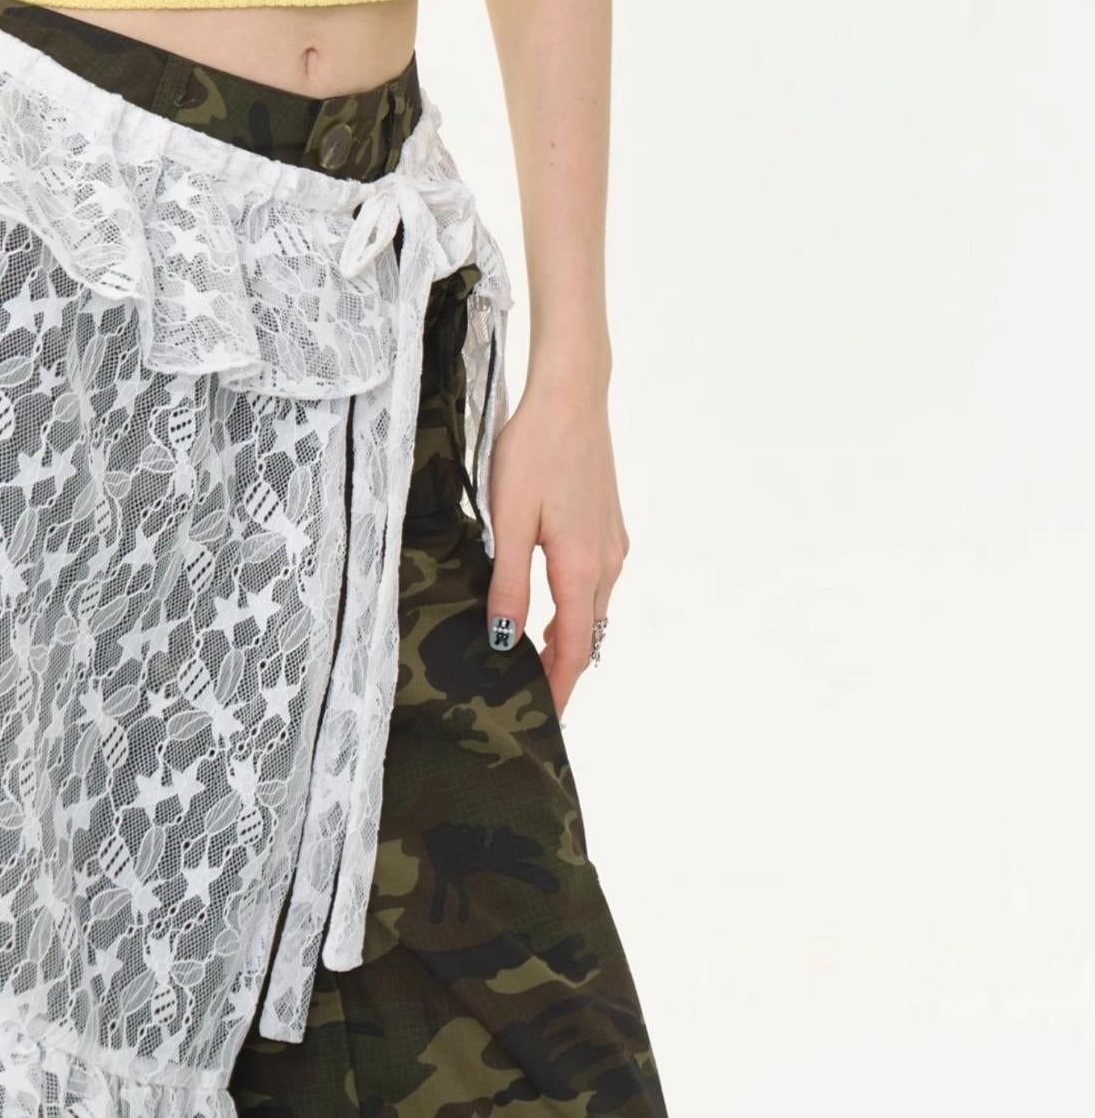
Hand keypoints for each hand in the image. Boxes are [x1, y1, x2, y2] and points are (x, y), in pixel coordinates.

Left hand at [482, 370, 628, 716]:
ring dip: (566, 636)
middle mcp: (607, 563)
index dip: (558, 690)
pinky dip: (574, 605)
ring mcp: (613, 542)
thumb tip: (505, 642)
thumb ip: (509, 583)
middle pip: (586, 635)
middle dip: (561, 669)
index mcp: (582, 569)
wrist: (571, 396)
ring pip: (592, 608)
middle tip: (525, 695)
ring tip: (530, 656)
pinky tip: (547, 601)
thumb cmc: (534, 451)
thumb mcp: (509, 519)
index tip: (541, 722)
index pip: (573, 650)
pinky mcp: (609, 524)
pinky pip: (595, 582)